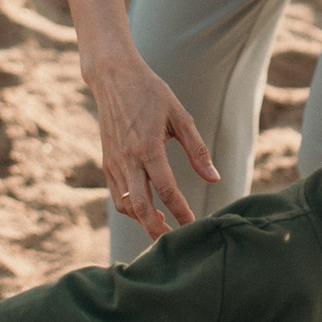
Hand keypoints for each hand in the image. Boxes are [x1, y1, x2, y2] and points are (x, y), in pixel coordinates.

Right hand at [85, 49, 216, 239]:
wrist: (112, 76)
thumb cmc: (150, 92)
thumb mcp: (179, 116)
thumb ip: (197, 150)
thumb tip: (214, 178)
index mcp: (148, 147)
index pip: (166, 189)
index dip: (181, 211)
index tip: (193, 225)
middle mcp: (127, 159)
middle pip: (140, 207)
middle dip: (156, 231)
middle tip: (174, 245)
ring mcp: (114, 163)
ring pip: (126, 205)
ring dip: (143, 222)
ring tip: (162, 229)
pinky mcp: (107, 162)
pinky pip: (116, 195)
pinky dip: (130, 209)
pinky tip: (146, 211)